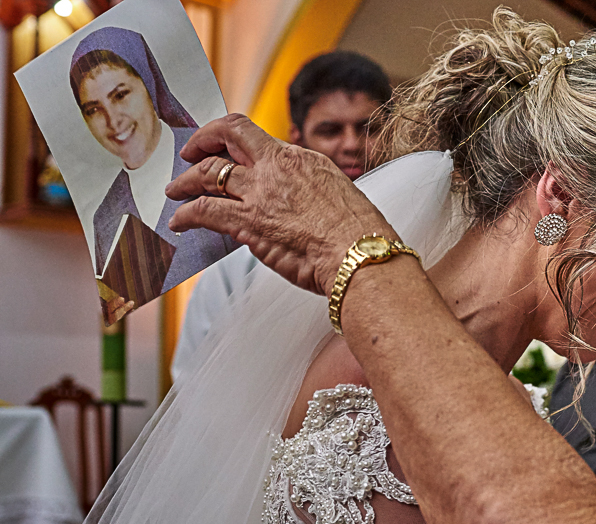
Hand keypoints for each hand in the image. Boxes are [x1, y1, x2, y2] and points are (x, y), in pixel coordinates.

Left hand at [166, 114, 392, 295]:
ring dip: (185, 182)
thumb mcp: (339, 197)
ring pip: (208, 174)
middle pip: (226, 139)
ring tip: (175, 192)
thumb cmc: (360, 236)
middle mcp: (277, 167)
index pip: (256, 137)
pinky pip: (204, 210)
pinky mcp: (248, 221)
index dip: (232, 138)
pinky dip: (186, 215)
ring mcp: (260, 193)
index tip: (223, 145)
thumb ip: (310, 191)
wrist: (361, 255)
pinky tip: (179, 222)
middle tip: (188, 157)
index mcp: (302, 159)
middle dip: (201, 145)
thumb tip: (298, 202)